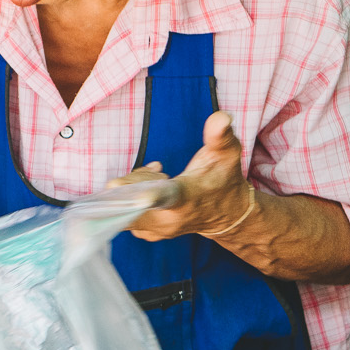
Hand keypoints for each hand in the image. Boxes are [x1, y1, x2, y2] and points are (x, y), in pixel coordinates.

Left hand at [114, 111, 252, 240]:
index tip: (134, 193)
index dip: (149, 194)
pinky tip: (150, 190)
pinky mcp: (146, 232)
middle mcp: (168, 220)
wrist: (227, 214)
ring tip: (158, 180)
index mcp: (187, 198)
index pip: (165, 196)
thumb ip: (220, 135)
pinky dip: (129, 199)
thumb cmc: (223, 180)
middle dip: (134, 180)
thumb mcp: (227, 154)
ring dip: (131, 188)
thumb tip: (221, 117)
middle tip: (158, 172)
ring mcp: (155, 230)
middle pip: (127, 199)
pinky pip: (122, 213)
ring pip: (121, 206)